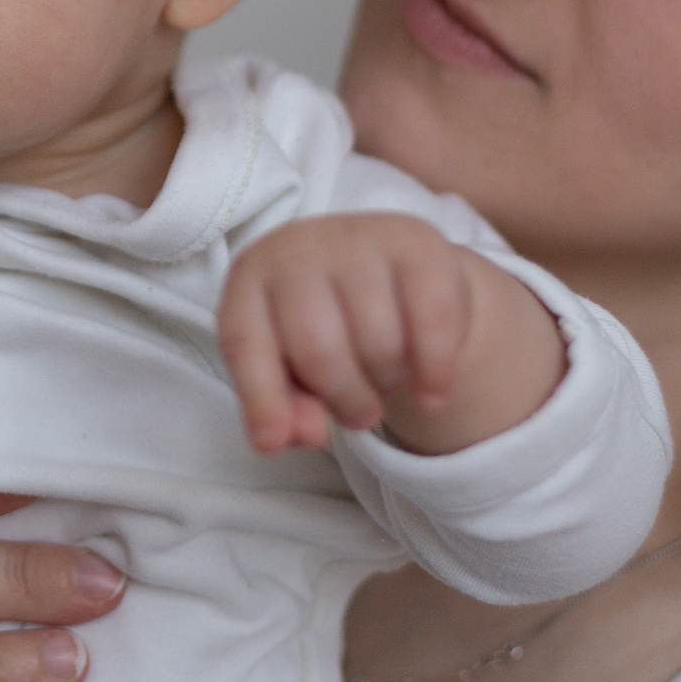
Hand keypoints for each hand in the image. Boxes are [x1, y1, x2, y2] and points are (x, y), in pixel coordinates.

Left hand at [219, 212, 561, 455]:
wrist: (379, 267)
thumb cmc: (320, 325)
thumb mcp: (288, 366)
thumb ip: (285, 406)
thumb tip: (304, 436)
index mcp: (251, 278)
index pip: (245, 342)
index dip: (260, 399)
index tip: (274, 445)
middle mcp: (299, 248)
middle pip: (319, 349)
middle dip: (344, 400)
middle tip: (359, 415)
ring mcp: (359, 237)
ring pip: (379, 340)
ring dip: (387, 382)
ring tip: (382, 379)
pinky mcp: (417, 241)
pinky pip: (433, 321)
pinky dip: (435, 372)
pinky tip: (431, 395)